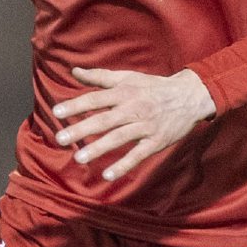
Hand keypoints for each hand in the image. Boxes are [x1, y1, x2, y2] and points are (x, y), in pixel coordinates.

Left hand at [51, 67, 214, 182]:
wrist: (189, 96)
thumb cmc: (153, 87)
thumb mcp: (128, 77)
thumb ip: (100, 76)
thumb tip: (74, 71)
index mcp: (124, 92)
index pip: (95, 99)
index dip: (75, 105)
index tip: (56, 112)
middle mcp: (133, 108)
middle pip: (104, 119)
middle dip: (81, 129)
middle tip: (60, 138)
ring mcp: (145, 126)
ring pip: (119, 137)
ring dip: (98, 148)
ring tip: (78, 158)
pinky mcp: (156, 141)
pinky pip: (138, 154)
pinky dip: (124, 164)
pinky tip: (107, 175)